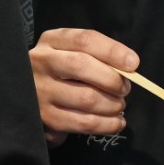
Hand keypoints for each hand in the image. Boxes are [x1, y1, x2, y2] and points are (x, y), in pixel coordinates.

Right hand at [31, 28, 137, 145]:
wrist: (30, 98)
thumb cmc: (61, 73)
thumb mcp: (71, 53)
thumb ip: (96, 56)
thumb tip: (129, 68)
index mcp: (51, 41)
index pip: (84, 40)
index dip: (112, 51)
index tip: (133, 63)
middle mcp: (41, 62)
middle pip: (81, 65)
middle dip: (112, 79)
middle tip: (124, 89)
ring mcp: (40, 91)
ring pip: (86, 98)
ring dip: (112, 104)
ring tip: (118, 106)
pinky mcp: (45, 118)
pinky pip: (84, 122)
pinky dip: (108, 124)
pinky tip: (116, 122)